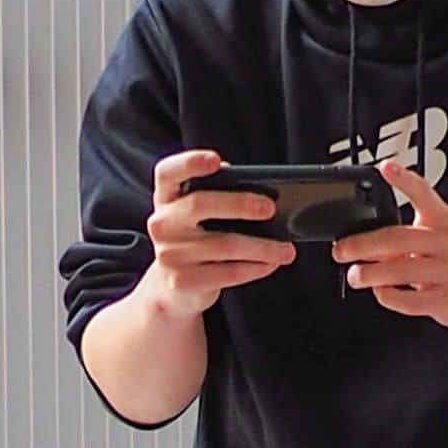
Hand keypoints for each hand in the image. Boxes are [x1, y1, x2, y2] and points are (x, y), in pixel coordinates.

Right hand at [137, 148, 295, 321]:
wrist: (172, 287)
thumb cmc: (193, 239)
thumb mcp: (195, 215)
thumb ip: (215, 196)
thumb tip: (260, 195)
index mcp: (165, 198)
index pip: (168, 172)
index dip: (189, 163)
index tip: (216, 160)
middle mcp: (161, 224)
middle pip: (199, 204)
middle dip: (239, 204)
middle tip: (270, 208)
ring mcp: (169, 255)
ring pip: (224, 245)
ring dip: (262, 247)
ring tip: (286, 249)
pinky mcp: (184, 282)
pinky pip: (228, 273)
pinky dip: (255, 268)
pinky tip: (270, 264)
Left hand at [332, 160, 447, 329]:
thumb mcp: (436, 239)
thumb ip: (402, 239)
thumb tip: (362, 246)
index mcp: (443, 220)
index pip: (424, 194)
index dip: (404, 180)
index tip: (385, 167)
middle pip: (399, 238)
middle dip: (363, 244)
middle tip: (341, 250)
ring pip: (401, 270)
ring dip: (370, 274)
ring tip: (355, 275)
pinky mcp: (446, 299)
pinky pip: (408, 300)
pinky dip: (387, 296)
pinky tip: (380, 291)